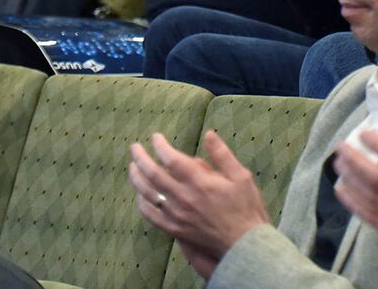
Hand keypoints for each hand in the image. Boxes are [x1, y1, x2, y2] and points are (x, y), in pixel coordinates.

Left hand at [128, 131, 270, 279]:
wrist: (243, 242)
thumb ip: (222, 155)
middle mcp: (183, 197)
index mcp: (200, 182)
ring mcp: (176, 215)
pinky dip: (142, 203)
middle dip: (141, 158)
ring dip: (136, 178)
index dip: (161, 147)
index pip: (172, 160)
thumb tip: (208, 134)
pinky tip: (140, 195)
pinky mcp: (174, 229)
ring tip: (132, 166)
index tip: (156, 137)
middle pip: (153, 175)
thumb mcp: (241, 176)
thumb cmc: (246, 207)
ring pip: (148, 194)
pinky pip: (151, 215)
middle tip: (134, 147)